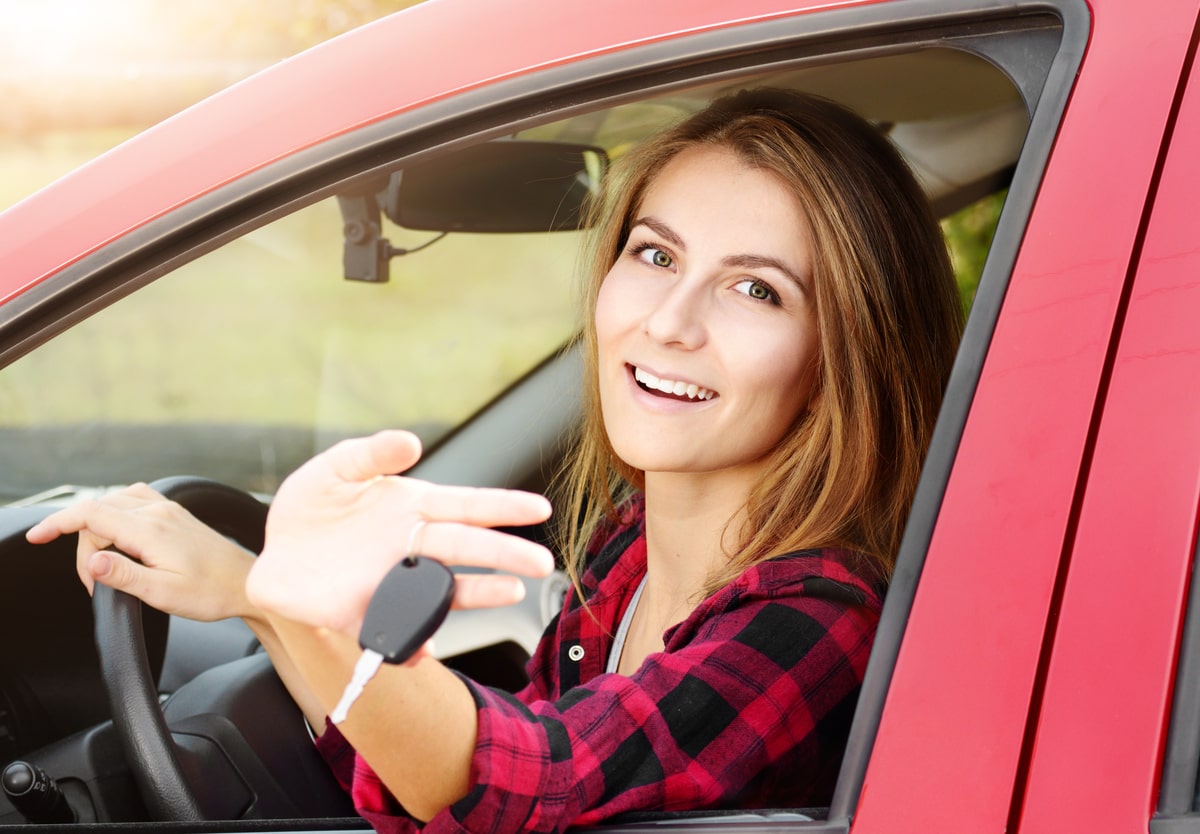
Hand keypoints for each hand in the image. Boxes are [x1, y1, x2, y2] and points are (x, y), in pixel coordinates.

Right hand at [25, 483, 258, 621]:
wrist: (247, 583)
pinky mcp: (175, 514)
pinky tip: (121, 538)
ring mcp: (168, 509)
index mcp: (152, 529)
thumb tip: (90, 560)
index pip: (91, 514)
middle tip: (96, 583)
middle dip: (83, 544)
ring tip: (107, 565)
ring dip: (99, 530)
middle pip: (98, 512)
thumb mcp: (163, 593)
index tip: (37, 537)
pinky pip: (134, 501)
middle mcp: (159, 511)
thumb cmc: (211, 593)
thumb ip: (124, 575)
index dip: (58, 523)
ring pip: (114, 504)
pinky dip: (116, 516)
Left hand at [245, 430, 554, 634]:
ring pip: (444, 591)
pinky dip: (411, 644)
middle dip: (506, 554)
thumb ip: (372, 453)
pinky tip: (426, 648)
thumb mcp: (335, 468)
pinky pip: (392, 632)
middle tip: (541, 562)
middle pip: (466, 548)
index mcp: (412, 509)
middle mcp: (411, 548)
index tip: (538, 508)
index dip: (502, 507)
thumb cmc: (311, 507)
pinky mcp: (363, 615)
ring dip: (477, 593)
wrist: (271, 552)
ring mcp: (392, 583)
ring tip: (511, 594)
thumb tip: (411, 442)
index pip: (466, 505)